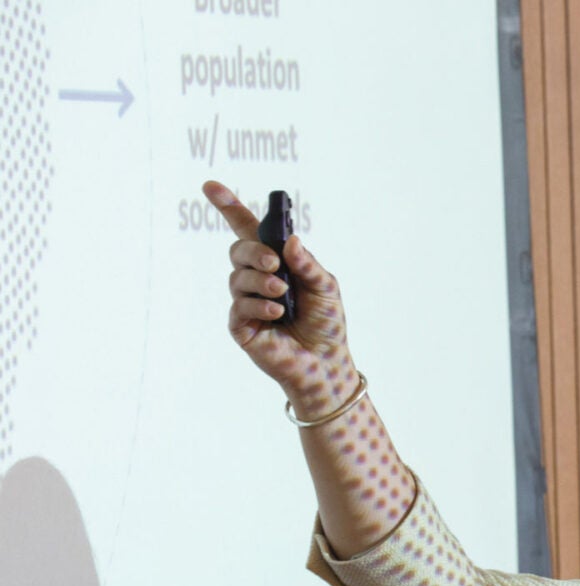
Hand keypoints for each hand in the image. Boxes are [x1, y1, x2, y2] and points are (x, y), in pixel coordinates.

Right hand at [204, 180, 357, 419]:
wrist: (326, 362)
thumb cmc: (326, 323)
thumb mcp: (326, 287)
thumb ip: (307, 264)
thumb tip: (289, 241)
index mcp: (276, 263)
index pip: (247, 230)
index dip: (229, 207)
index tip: (210, 186)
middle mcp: (256, 279)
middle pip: (238, 250)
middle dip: (254, 252)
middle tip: (274, 263)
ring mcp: (246, 302)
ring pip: (237, 278)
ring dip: (261, 281)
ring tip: (282, 293)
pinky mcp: (241, 326)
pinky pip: (239, 307)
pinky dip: (259, 305)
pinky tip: (276, 312)